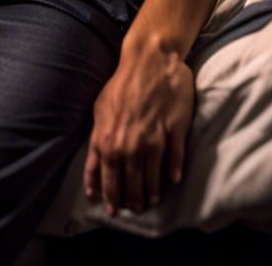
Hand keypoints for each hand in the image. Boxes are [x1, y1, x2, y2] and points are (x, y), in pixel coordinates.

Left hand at [83, 42, 193, 214]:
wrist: (149, 60)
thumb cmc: (122, 84)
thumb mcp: (100, 111)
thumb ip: (98, 141)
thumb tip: (97, 168)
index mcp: (107, 138)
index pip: (106, 177)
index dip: (108, 195)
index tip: (111, 209)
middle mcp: (128, 144)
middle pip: (129, 182)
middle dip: (131, 200)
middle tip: (134, 210)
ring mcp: (153, 139)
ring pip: (152, 177)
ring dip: (151, 193)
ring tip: (151, 202)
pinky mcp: (174, 132)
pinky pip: (174, 160)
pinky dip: (173, 173)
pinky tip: (172, 181)